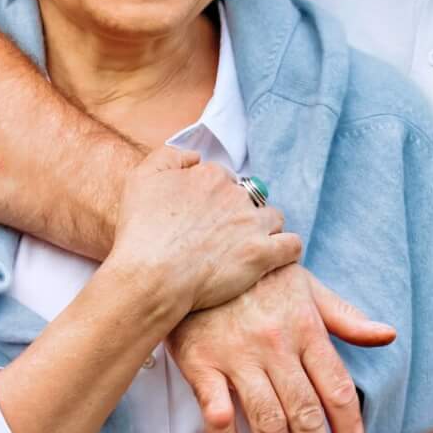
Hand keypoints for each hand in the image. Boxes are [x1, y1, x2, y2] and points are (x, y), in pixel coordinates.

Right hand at [104, 146, 302, 314]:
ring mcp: (252, 224)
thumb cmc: (140, 231)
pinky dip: (287, 249)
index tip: (202, 217)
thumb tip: (196, 157)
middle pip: (250, 197)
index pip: (224, 179)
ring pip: (274, 218)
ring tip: (247, 247)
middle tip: (220, 236)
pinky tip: (275, 257)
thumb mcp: (141, 178)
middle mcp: (235, 195)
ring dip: (265, 229)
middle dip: (239, 213)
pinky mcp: (262, 254)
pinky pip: (292, 245)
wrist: (150, 275)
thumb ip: (170, 156)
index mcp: (210, 176)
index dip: (213, 197)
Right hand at [169, 267, 394, 432]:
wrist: (200, 254)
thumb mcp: (309, 289)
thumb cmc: (259, 277)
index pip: (338, 391)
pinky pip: (215, 410)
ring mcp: (238, 356)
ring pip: (265, 420)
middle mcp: (277, 346)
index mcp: (308, 330)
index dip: (350, 432)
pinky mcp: (201, 362)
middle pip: (305, 415)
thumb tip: (388, 336)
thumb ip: (346, 318)